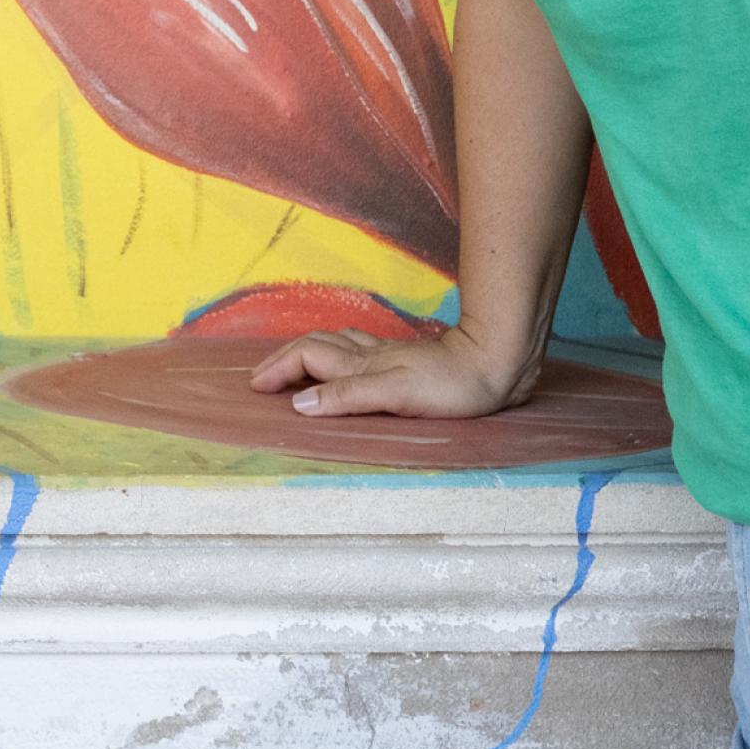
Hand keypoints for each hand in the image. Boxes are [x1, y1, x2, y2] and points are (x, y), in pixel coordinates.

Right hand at [248, 321, 531, 420]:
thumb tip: (299, 403)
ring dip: (306, 353)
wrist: (494, 365)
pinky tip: (343, 360)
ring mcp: (386, 356)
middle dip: (284, 359)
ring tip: (290, 367)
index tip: (256, 387)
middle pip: (314, 346)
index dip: (278, 369)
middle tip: (262, 378)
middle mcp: (368, 356)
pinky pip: (355, 350)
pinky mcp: (402, 361)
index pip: (306, 357)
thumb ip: (348, 396)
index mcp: (362, 364)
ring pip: (334, 345)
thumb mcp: (396, 395)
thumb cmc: (450, 385)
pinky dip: (335, 354)